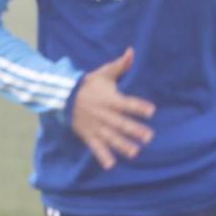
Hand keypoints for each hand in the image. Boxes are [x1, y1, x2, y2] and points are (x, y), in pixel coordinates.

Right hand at [68, 48, 155, 169]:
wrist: (63, 95)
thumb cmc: (89, 84)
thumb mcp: (104, 73)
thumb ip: (120, 65)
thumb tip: (131, 51)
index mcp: (110, 99)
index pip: (127, 103)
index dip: (139, 106)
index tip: (152, 111)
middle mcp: (104, 114)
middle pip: (121, 123)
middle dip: (134, 130)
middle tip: (149, 137)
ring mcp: (96, 126)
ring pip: (111, 137)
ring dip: (123, 145)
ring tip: (135, 153)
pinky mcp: (88, 134)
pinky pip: (96, 146)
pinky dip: (102, 156)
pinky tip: (111, 165)